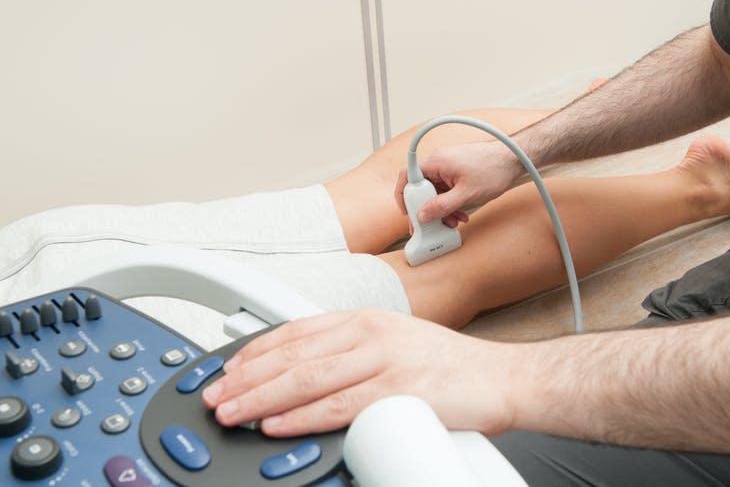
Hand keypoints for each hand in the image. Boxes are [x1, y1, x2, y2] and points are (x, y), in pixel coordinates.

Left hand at [201, 308, 516, 436]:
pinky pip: (338, 406)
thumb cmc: (449, 365)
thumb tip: (307, 375)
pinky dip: (301, 416)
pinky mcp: (400, 392)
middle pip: (293, 354)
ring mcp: (385, 360)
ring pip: (307, 378)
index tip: (228, 368)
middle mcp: (371, 333)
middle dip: (246, 376)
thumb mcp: (394, 342)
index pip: (296, 331)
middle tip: (215, 394)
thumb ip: (352, 353)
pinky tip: (275, 423)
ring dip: (261, 397)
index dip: (255, 350)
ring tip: (231, 411)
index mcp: (366, 320)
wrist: (501, 377)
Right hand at [394, 140, 523, 224]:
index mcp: (435, 163)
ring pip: (435, 192)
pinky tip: (461, 214)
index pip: (407, 177)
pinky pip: (445, 190)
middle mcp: (438, 163)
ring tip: (453, 221)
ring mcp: (447, 168)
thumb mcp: (466, 194)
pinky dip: (450, 203)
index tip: (407, 212)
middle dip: (427, 208)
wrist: (514, 159)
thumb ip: (442, 206)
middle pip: (421, 188)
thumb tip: (423, 215)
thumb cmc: (493, 170)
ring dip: (441, 209)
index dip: (403, 196)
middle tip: (432, 224)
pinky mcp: (456, 173)